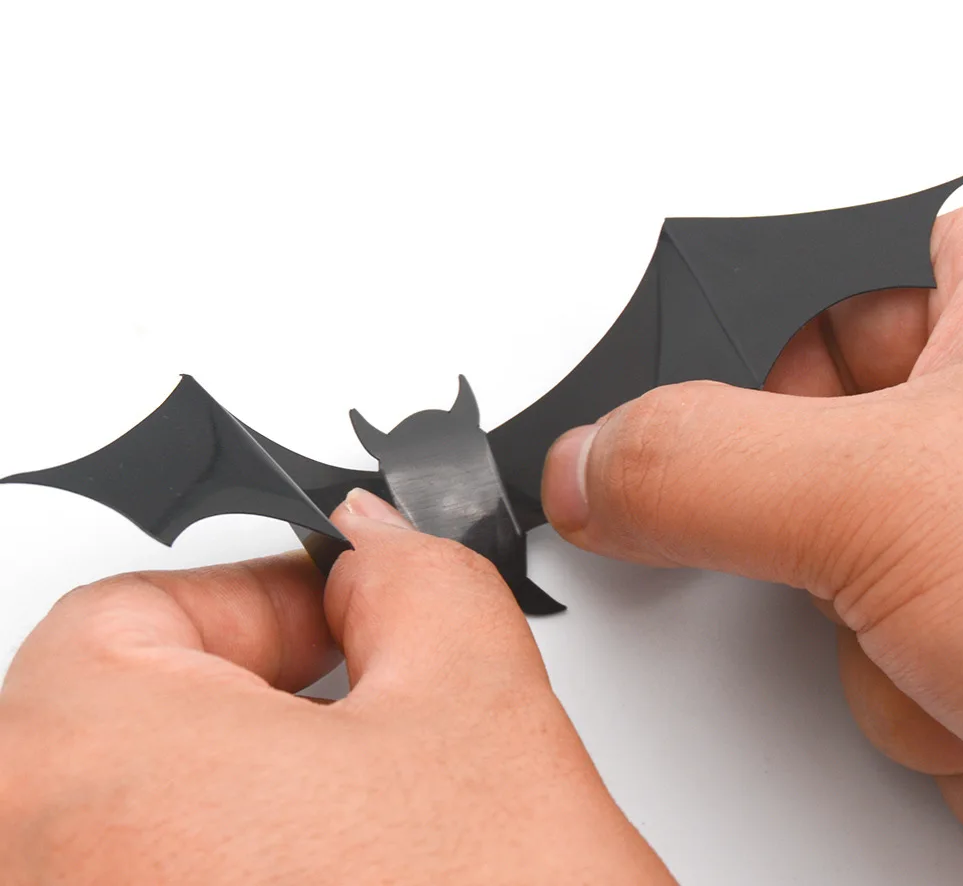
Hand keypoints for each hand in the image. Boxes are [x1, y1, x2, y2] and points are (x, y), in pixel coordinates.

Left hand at [0, 490, 671, 884]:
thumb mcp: (478, 707)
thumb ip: (414, 580)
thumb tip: (372, 547)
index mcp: (74, 775)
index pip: (130, 612)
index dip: (260, 601)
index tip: (338, 619)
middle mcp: (22, 883)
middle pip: (124, 726)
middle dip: (260, 703)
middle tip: (360, 722)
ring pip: (144, 831)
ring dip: (250, 808)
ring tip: (363, 840)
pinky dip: (232, 879)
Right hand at [542, 204, 962, 845]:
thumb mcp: (891, 495)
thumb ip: (698, 461)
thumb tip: (586, 463)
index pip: (800, 291)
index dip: (726, 355)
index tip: (663, 407)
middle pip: (794, 454)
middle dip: (818, 537)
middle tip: (878, 548)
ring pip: (828, 584)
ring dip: (878, 654)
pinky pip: (878, 676)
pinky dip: (920, 717)